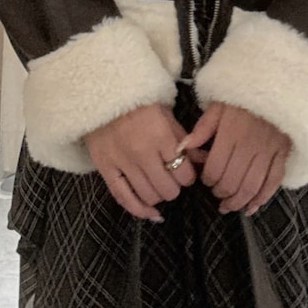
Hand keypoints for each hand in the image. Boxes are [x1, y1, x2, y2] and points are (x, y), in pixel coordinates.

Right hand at [85, 103, 196, 221]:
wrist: (103, 94)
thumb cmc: (140, 102)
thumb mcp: (167, 114)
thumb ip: (183, 140)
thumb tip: (203, 160)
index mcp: (160, 136)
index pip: (183, 172)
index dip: (188, 177)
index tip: (186, 173)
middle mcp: (141, 152)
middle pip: (167, 189)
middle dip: (175, 187)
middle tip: (173, 179)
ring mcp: (121, 162)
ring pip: (148, 196)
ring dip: (159, 196)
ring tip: (160, 186)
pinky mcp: (105, 168)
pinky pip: (123, 198)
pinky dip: (139, 210)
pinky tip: (151, 214)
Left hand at [181, 103, 289, 215]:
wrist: (277, 87)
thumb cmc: (242, 98)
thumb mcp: (219, 106)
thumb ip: (202, 128)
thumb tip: (183, 149)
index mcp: (231, 132)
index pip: (216, 168)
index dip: (207, 180)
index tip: (204, 180)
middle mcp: (250, 144)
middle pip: (232, 181)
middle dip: (220, 193)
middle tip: (215, 194)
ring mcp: (269, 151)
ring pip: (252, 186)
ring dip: (238, 201)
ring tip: (228, 205)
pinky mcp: (283, 154)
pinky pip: (273, 182)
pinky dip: (262, 198)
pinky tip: (251, 207)